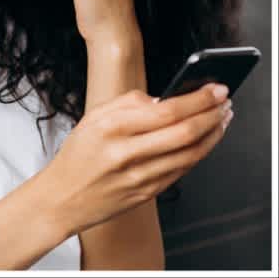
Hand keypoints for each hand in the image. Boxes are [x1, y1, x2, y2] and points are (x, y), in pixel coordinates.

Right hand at [41, 83, 231, 235]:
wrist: (63, 198)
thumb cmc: (77, 157)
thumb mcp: (91, 119)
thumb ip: (127, 103)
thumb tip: (164, 98)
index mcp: (109, 128)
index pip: (165, 110)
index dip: (197, 99)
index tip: (215, 89)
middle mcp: (125, 153)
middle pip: (184, 132)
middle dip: (212, 114)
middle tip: (225, 102)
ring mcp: (138, 176)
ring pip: (190, 153)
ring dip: (213, 134)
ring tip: (222, 119)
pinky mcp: (147, 193)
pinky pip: (182, 170)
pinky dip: (200, 153)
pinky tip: (206, 141)